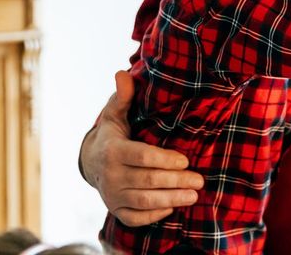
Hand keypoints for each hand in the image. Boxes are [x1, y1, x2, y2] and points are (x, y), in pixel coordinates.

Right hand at [80, 70, 203, 225]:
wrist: (91, 162)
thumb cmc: (113, 135)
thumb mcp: (116, 115)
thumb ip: (124, 97)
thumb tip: (122, 73)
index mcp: (113, 150)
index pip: (142, 157)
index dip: (165, 160)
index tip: (186, 160)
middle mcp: (110, 175)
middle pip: (147, 181)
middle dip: (176, 181)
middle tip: (199, 180)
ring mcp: (111, 195)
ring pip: (143, 201)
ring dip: (171, 200)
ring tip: (194, 195)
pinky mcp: (115, 209)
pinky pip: (135, 217)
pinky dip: (154, 216)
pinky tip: (172, 208)